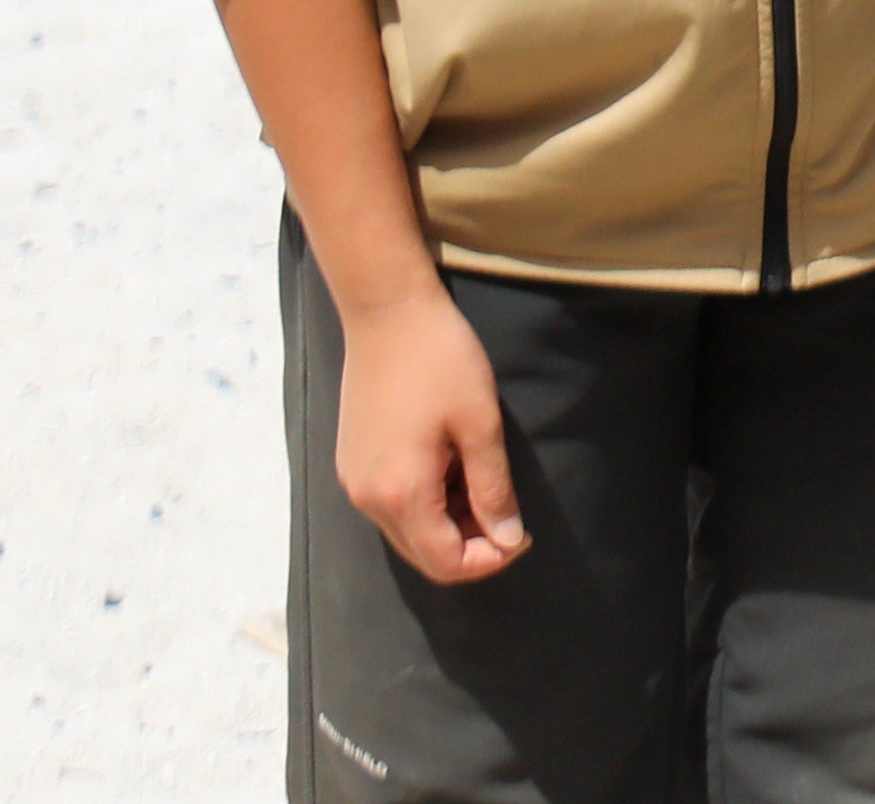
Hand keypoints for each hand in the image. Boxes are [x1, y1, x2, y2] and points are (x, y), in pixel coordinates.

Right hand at [330, 284, 531, 581]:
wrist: (387, 312)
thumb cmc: (441, 360)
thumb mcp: (480, 424)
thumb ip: (493, 488)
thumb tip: (508, 540)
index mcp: (400, 493)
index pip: (445, 562)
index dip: (489, 560)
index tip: (522, 533)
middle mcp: (368, 498)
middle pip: (422, 555)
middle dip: (471, 546)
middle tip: (510, 512)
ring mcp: (354, 481)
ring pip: (407, 532)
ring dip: (449, 523)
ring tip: (483, 481)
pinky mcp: (351, 462)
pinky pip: (392, 505)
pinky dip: (426, 503)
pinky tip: (453, 467)